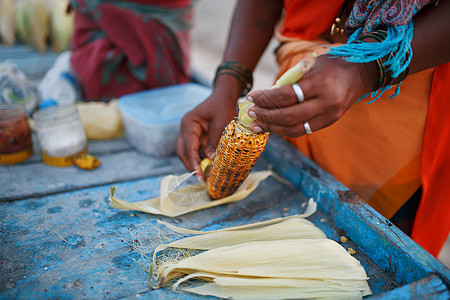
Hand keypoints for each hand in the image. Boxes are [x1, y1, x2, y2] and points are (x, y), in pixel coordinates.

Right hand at [177, 92, 236, 178]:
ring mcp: (190, 134)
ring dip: (195, 164)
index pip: (188, 147)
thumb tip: (210, 159)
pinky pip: (196, 151)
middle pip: (183, 152)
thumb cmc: (223, 106)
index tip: (200, 175)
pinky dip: (201, 160)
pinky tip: (209, 168)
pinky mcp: (196, 137)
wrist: (224, 96)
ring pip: (187, 153)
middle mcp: (186, 129)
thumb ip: (215, 140)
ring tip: (205, 176)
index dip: (193, 163)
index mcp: (189, 123)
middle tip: (202, 179)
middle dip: (191, 166)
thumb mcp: (222, 122)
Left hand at [246, 54, 377, 136]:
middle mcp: (326, 102)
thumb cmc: (331, 65)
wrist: (361, 74)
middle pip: (288, 115)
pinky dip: (285, 129)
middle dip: (266, 115)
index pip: (286, 95)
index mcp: (320, 83)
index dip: (265, 99)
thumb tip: (265, 96)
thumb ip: (291, 80)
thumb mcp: (311, 65)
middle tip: (251, 113)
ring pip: (294, 129)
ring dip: (272, 127)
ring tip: (257, 124)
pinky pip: (303, 130)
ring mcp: (329, 115)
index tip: (251, 97)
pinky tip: (272, 126)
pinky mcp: (329, 122)